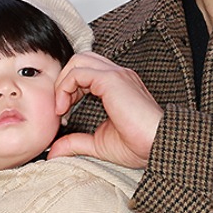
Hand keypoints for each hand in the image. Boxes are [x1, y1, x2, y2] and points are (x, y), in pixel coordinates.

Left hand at [49, 53, 162, 167]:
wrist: (157, 145)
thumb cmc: (138, 145)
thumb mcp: (98, 144)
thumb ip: (76, 142)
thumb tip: (54, 151)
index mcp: (118, 86)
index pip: (87, 72)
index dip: (69, 89)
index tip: (64, 114)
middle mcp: (118, 75)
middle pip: (80, 61)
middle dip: (64, 81)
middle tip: (60, 108)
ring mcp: (116, 74)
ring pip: (78, 61)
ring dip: (63, 82)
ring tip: (61, 107)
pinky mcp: (111, 79)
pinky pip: (78, 72)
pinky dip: (65, 87)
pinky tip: (65, 108)